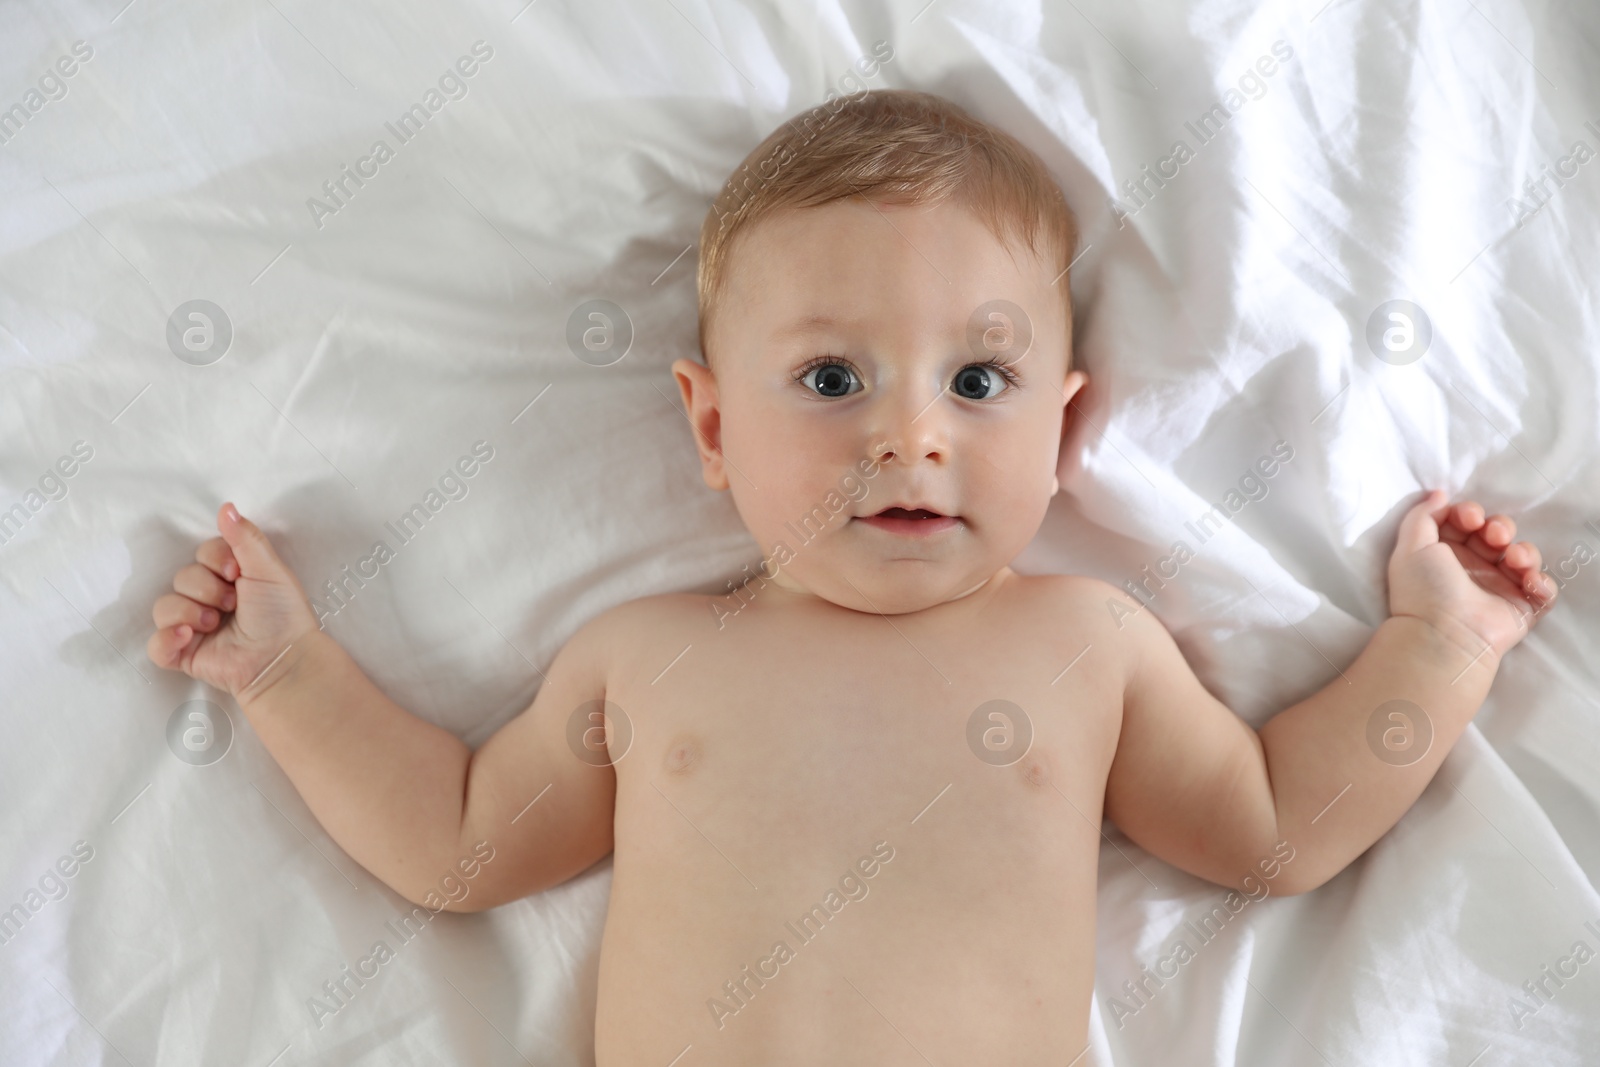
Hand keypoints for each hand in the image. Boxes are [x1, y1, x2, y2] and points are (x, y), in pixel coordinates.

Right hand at [146, 502, 320, 699]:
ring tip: (217, 625)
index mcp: (227, 577)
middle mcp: (206, 599)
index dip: (216, 561)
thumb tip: (226, 507)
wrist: (282, 659)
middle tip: (233, 605)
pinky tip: (187, 637)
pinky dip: (166, 639)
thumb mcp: (269, 569)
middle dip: (207, 589)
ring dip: (190, 612)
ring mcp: (191, 627)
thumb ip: (246, 538)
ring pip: (164, 606)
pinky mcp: (182, 653)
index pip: (201, 553)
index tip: (238, 574)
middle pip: (182, 577)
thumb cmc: (282, 614)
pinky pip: (155, 644)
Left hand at [1388, 489, 1556, 658]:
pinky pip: (1544, 590)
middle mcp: (1474, 568)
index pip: (1467, 522)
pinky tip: (1529, 583)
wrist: (1444, 635)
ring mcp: (1499, 587)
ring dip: (1524, 551)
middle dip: (1501, 526)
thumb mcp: (1411, 545)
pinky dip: (1543, 583)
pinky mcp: (1521, 607)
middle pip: (1498, 534)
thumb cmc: (1424, 589)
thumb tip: (1439, 494)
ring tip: (1514, 560)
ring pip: (1524, 556)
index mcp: (1447, 553)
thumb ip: (1422, 515)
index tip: (1469, 518)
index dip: (1471, 513)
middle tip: (1494, 536)